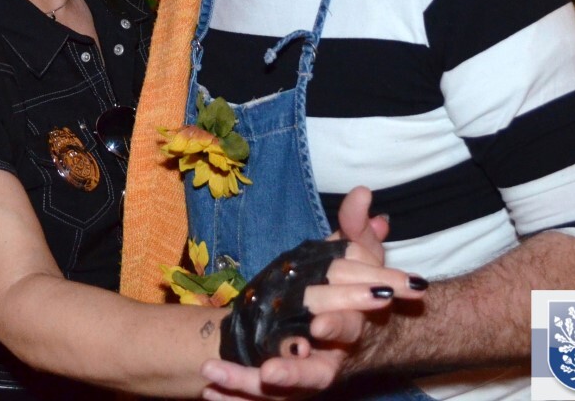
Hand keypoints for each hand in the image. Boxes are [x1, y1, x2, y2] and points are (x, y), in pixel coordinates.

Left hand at [200, 188, 422, 399]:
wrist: (364, 334)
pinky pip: (259, 400)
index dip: (336, 328)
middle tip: (267, 370)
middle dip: (291, 372)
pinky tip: (209, 392)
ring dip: (246, 384)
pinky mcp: (285, 388)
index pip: (349, 329)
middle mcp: (332, 358)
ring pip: (281, 392)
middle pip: (315, 373)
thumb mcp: (359, 257)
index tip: (317, 326)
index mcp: (354, 327)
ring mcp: (306, 374)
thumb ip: (357, 228)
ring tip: (213, 373)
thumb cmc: (358, 289)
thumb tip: (360, 194)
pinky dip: (235, 397)